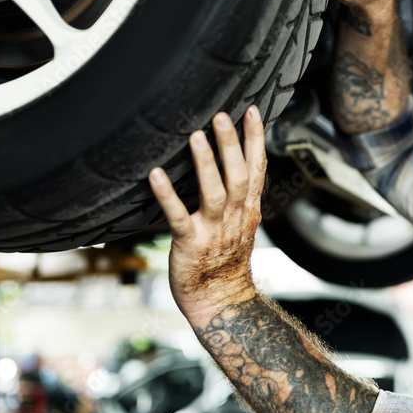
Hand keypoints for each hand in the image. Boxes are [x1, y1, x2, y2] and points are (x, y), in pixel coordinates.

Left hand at [148, 107, 264, 324]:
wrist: (221, 300)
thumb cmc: (225, 261)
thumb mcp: (241, 224)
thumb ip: (239, 195)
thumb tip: (234, 163)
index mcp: (247, 209)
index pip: (256, 168)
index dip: (255, 139)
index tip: (251, 111)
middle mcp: (234, 216)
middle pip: (237, 175)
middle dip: (232, 144)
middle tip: (222, 116)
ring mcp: (213, 230)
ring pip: (214, 192)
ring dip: (206, 163)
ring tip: (196, 136)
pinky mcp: (190, 243)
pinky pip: (178, 216)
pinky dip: (167, 195)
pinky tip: (156, 175)